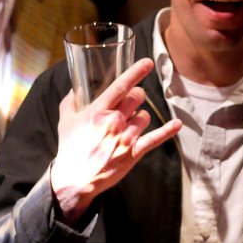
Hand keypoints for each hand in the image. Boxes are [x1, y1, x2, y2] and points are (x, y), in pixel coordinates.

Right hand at [49, 58, 180, 225]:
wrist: (75, 179)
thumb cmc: (70, 148)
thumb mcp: (66, 121)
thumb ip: (70, 102)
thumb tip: (74, 89)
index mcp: (98, 111)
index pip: (121, 86)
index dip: (136, 72)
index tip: (148, 62)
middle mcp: (114, 121)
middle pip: (137, 97)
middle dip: (137, 96)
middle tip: (132, 100)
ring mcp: (126, 137)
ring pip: (145, 116)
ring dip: (140, 117)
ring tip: (130, 124)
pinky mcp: (134, 153)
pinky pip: (155, 138)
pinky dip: (167, 131)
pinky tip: (177, 124)